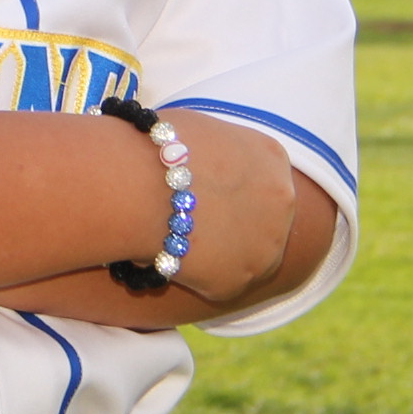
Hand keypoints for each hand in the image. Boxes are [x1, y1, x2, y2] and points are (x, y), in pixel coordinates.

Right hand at [134, 110, 296, 306]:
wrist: (130, 186)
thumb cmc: (151, 147)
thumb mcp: (195, 131)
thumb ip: (215, 150)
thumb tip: (202, 161)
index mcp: (271, 156)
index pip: (258, 176)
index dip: (226, 185)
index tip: (198, 187)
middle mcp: (282, 200)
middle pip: (260, 217)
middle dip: (228, 220)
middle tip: (188, 218)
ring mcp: (265, 245)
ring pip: (243, 255)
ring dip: (213, 252)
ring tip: (169, 237)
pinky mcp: (238, 280)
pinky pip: (216, 283)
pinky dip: (192, 276)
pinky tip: (164, 254)